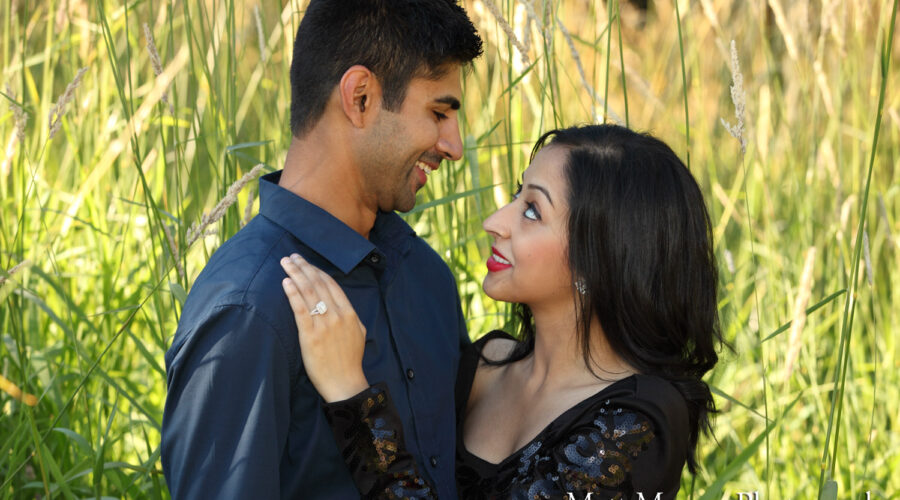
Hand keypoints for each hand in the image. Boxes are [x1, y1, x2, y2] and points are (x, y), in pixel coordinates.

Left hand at [280, 253, 368, 402]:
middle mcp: (337, 315)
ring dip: (296, 274)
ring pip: (308, 292)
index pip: (331, 284)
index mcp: (350, 313)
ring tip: (285, 264)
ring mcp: (324, 325)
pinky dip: (292, 293)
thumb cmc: (350, 361)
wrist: (344, 383)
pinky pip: (300, 309)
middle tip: (291, 257)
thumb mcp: (358, 333)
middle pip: (318, 284)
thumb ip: (350, 316)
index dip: (317, 270)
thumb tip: (340, 304)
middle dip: (303, 267)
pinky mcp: (310, 335)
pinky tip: (285, 282)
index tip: (305, 262)